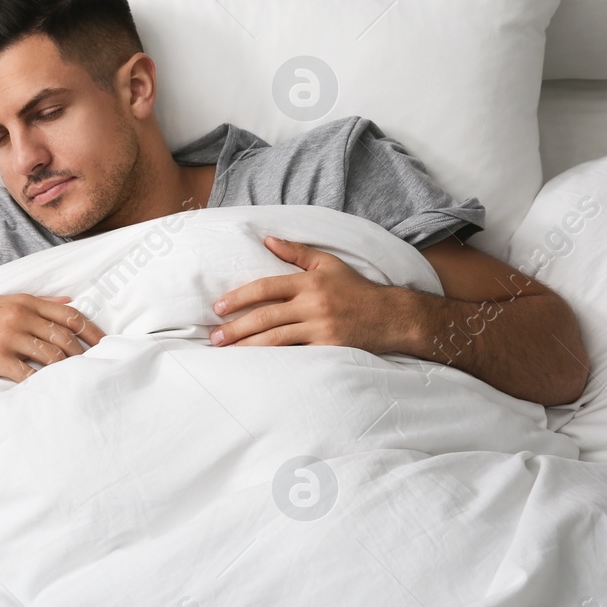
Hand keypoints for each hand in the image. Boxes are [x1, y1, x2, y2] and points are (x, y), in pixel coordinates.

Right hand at [0, 294, 103, 383]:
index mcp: (24, 301)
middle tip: (96, 365)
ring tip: (77, 378)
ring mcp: (8, 338)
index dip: (91, 331)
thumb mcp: (5, 302)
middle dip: (84, 353)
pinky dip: (43, 383)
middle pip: (65, 336)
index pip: (69, 315)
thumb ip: (39, 302)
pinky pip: (29, 374)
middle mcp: (19, 316)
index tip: (105, 344)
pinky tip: (51, 389)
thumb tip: (70, 300)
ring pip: (51, 355)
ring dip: (68, 369)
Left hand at [209, 236, 417, 353]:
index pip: (265, 287)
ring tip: (227, 352)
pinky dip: (275, 361)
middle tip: (214, 337)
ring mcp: (321, 329)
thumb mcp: (328, 264)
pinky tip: (256, 366)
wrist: (392, 316)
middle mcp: (313, 304)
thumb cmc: (357, 289)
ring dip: (248, 346)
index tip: (218, 307)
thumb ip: (296, 252)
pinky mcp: (329, 350)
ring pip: (276, 338)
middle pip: (265, 316)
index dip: (239, 297)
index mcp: (309, 282)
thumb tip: (267, 240)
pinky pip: (296, 356)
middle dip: (236, 327)